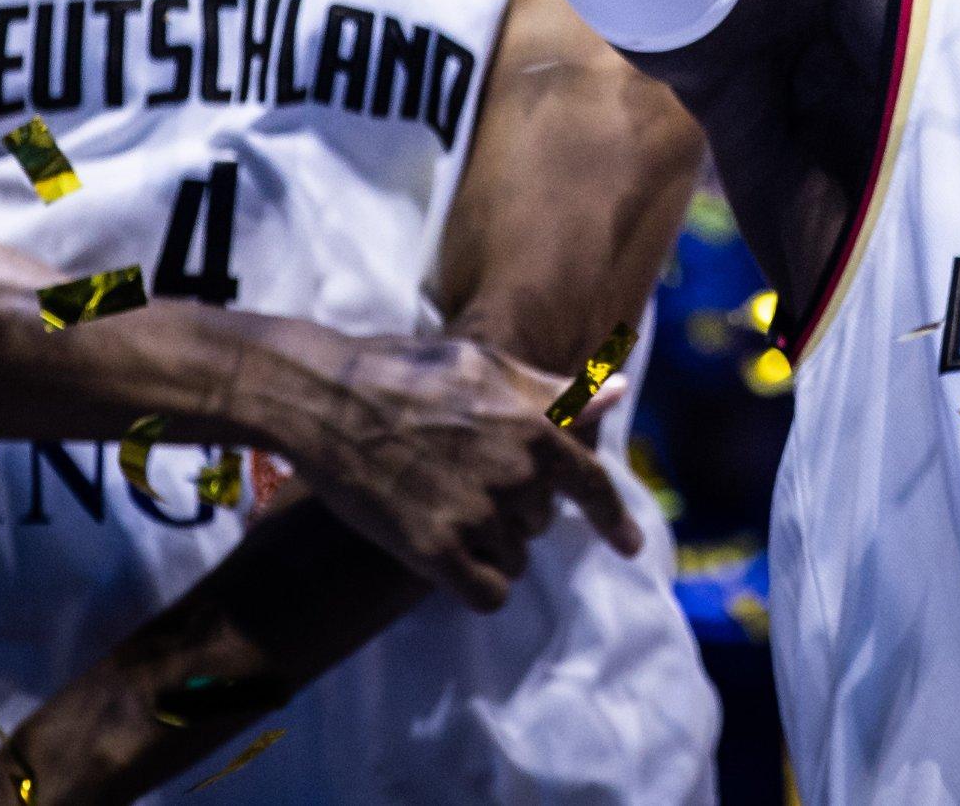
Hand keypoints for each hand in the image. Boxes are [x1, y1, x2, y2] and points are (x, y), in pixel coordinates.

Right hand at [282, 332, 620, 609]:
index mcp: (534, 426)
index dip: (614, 519)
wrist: (328, 398)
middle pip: (542, 522)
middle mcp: (515, 474)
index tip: (632, 547)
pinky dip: (479, 584)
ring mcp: (475, 514)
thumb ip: (555, 391)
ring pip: (514, 558)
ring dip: (492, 546)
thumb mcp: (488, 364)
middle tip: (467, 480)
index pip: (591, 483)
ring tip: (446, 507)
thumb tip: (619, 390)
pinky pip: (486, 594)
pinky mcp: (433, 550)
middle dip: (517, 511)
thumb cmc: (408, 370)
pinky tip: (454, 563)